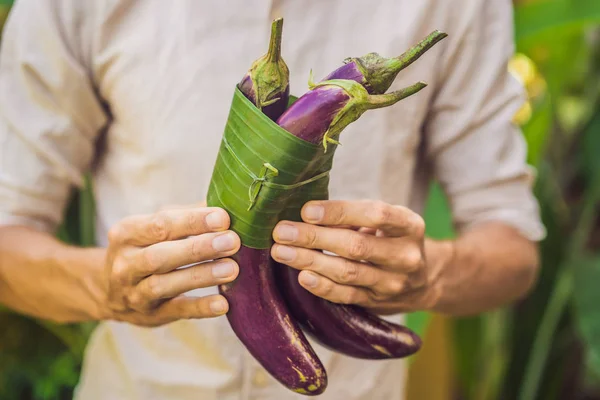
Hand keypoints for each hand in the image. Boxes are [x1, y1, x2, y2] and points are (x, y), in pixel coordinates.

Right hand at [102, 203, 240, 326]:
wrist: (110, 292)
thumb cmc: (145, 248)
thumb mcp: (155, 228)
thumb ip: (187, 216)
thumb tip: (227, 203)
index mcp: (127, 233)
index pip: (161, 224)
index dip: (193, 221)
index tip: (223, 218)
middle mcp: (126, 263)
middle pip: (161, 255)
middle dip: (199, 248)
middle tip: (232, 241)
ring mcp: (135, 292)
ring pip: (165, 285)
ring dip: (201, 276)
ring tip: (232, 269)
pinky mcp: (151, 315)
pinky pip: (177, 311)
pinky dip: (200, 308)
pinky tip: (223, 304)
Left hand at [271, 200, 444, 314]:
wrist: (423, 281)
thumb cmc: (391, 239)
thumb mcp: (386, 221)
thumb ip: (354, 216)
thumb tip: (305, 213)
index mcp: (409, 225)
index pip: (375, 215)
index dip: (339, 212)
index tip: (306, 211)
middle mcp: (405, 256)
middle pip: (356, 245)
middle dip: (314, 237)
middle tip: (281, 231)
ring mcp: (393, 283)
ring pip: (348, 272)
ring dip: (310, 261)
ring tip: (281, 252)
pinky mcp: (378, 303)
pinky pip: (347, 296)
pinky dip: (323, 287)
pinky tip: (302, 276)